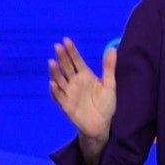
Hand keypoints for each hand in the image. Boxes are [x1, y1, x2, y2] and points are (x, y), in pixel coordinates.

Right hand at [50, 38, 116, 162]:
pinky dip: (55, 91)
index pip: (76, 60)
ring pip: (60, 80)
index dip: (71, 51)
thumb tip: (112, 48)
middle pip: (66, 68)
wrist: (101, 125)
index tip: (66, 40)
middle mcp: (75, 82)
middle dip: (62, 57)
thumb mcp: (110, 85)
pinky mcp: (66, 105)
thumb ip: (109, 67)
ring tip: (52, 62)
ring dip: (55, 72)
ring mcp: (69, 93)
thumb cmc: (106, 105)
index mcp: (85, 76)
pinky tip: (53, 84)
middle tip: (57, 46)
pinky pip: (59, 97)